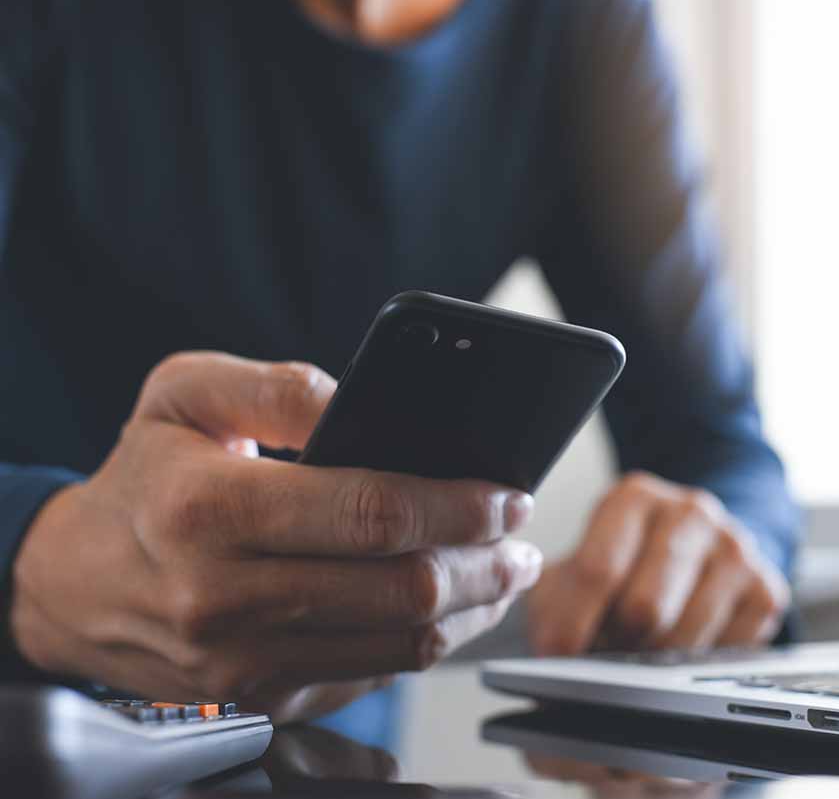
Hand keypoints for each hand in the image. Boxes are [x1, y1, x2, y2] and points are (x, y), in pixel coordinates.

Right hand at [11, 352, 540, 721]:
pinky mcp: (261, 697)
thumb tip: (357, 398)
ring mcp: (244, 662)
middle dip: (486, 562)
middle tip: (521, 538)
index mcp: (212, 510)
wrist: (73, 585)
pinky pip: (372, 674)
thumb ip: (275, 385)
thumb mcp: (183, 396)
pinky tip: (451, 607)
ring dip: (472, 607)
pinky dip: (427, 641)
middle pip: (402, 590)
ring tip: (504, 571)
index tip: (507, 495)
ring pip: (400, 643)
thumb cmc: (142, 480)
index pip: (371, 514)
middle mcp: (226, 598)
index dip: (457, 506)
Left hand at [527, 472, 788, 655]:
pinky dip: (696, 666)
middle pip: (645, 608)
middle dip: (618, 641)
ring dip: (655, 660)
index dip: (573, 624)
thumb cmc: (622, 566)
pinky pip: (725, 654)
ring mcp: (736, 548)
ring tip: (644, 643)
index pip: (599, 570)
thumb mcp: (573, 571)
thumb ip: (554, 602)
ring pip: (685, 639)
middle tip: (608, 644)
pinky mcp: (767, 589)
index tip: (558, 654)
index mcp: (636, 497)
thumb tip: (555, 651)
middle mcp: (691, 512)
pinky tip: (684, 645)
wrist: (695, 552)